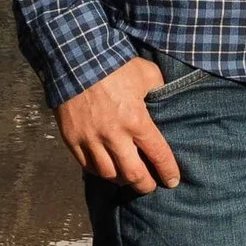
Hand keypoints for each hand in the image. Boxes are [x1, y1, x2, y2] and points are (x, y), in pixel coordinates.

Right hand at [54, 56, 180, 190]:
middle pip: (133, 174)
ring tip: (127, 178)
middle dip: (145, 185)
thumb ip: (158, 88)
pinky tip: (105, 169)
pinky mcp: (72, 139)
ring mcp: (91, 139)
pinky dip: (98, 171)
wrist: (75, 59)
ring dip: (121, 179)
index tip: (172, 181)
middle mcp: (114, 135)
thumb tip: (163, 97)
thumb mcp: (146, 73)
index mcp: (136, 120)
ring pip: (108, 174)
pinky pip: (86, 165)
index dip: (167, 171)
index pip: (158, 155)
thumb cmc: (114, 64)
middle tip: (150, 186)